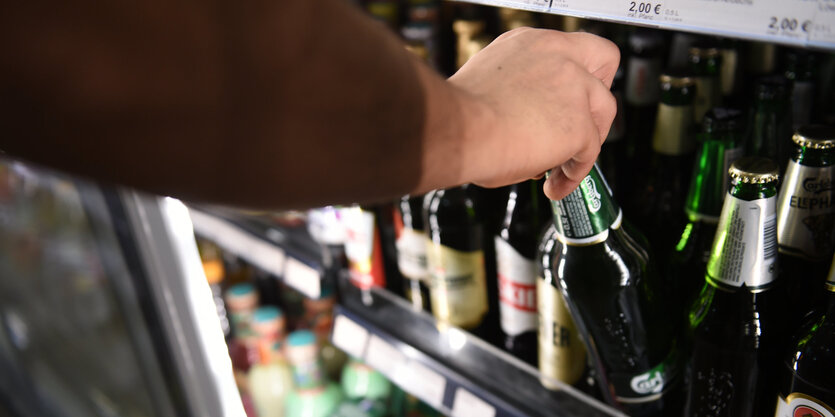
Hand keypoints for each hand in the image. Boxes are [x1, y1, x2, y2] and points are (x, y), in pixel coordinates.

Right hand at [448, 27, 618, 199]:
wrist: (454, 130)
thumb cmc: (459, 116)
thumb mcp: (490, 84)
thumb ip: (518, 90)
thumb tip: (524, 117)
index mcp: (531, 44)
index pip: (571, 47)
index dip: (576, 72)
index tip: (567, 96)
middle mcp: (558, 57)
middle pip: (604, 62)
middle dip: (595, 95)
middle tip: (580, 125)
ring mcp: (575, 89)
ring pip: (603, 113)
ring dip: (585, 141)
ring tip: (559, 168)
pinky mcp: (579, 125)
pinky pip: (587, 155)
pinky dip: (572, 175)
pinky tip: (552, 186)